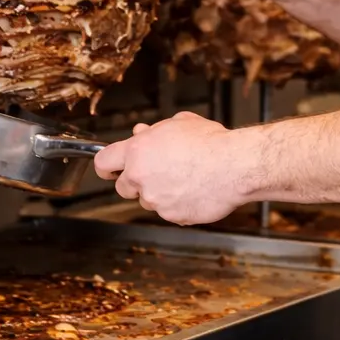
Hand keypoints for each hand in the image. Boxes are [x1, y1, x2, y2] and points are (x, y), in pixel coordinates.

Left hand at [92, 111, 257, 224]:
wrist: (235, 166)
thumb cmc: (211, 142)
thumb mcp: (180, 123)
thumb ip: (154, 130)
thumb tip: (140, 132)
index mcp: (137, 151)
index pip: (103, 162)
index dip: (106, 167)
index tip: (110, 170)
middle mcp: (141, 177)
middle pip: (123, 187)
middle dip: (135, 182)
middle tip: (156, 173)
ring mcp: (155, 200)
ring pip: (147, 200)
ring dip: (159, 193)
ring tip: (184, 178)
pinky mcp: (172, 216)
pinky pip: (168, 212)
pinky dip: (177, 205)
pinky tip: (194, 190)